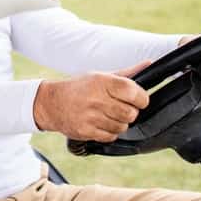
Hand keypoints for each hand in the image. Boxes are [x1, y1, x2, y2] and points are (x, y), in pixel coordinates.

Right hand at [33, 62, 151, 141]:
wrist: (51, 103)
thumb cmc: (79, 88)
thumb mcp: (100, 76)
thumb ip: (126, 73)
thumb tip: (149, 64)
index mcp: (102, 82)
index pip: (134, 92)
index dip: (142, 99)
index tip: (139, 100)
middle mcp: (96, 98)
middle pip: (131, 113)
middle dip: (130, 112)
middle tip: (121, 108)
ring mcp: (90, 116)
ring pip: (122, 127)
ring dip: (120, 123)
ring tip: (108, 115)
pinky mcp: (86, 131)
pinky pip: (111, 136)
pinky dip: (110, 132)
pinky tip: (101, 123)